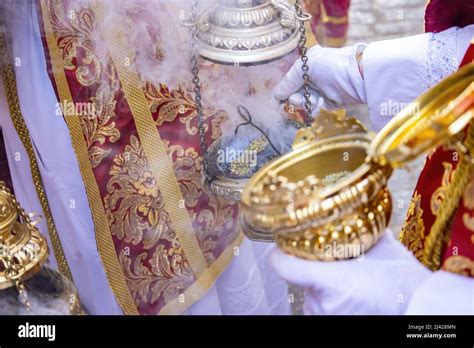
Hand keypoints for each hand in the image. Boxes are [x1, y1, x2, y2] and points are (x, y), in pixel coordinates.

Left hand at [270, 231, 430, 314]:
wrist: (422, 311)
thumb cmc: (406, 285)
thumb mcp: (385, 249)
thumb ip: (363, 230)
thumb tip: (356, 212)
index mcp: (330, 281)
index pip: (284, 266)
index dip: (280, 254)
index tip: (282, 248)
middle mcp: (321, 303)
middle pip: (299, 278)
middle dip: (312, 268)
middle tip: (333, 263)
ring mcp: (324, 317)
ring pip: (311, 295)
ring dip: (322, 287)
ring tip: (348, 284)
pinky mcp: (329, 325)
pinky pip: (321, 308)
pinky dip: (329, 301)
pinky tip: (350, 297)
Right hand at [274, 44, 366, 106]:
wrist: (357, 76)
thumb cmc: (331, 65)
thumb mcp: (305, 67)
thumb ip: (288, 81)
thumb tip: (275, 96)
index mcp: (306, 66)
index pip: (288, 82)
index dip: (282, 92)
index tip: (278, 102)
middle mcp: (312, 78)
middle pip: (294, 94)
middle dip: (296, 99)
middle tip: (301, 99)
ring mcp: (320, 90)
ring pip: (304, 104)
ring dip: (307, 104)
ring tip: (316, 100)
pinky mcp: (329, 102)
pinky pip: (315, 109)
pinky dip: (316, 109)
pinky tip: (322, 104)